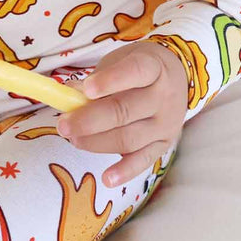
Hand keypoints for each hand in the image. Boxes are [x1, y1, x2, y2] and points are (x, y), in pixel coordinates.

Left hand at [56, 41, 188, 186]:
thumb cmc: (136, 70)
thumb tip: (67, 97)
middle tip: (64, 125)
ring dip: (96, 142)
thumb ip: (95, 80)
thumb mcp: (118, 62)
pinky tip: (107, 179)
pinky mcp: (164, 144)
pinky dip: (125, 171)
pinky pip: (144, 160)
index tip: (86, 90)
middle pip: (124, 111)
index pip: (135, 71)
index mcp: (153, 67)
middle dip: (89, 120)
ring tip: (73, 139)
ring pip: (129, 138)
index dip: (110, 81)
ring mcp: (166, 123)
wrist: (176, 78)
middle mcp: (163, 96)